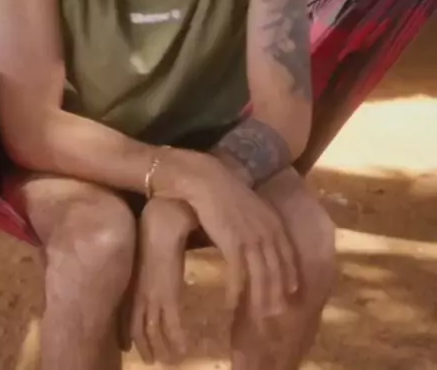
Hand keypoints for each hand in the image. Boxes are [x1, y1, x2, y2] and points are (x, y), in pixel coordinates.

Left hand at [128, 197, 198, 364]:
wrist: (164, 217)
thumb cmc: (157, 220)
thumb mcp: (148, 245)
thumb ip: (149, 258)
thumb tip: (156, 261)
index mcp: (133, 278)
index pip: (124, 311)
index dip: (124, 330)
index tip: (125, 344)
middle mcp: (139, 290)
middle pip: (136, 326)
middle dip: (142, 345)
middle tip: (150, 359)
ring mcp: (153, 294)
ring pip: (152, 330)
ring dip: (159, 348)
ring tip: (169, 360)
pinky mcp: (169, 293)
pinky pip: (172, 325)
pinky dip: (176, 340)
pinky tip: (184, 350)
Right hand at [165, 151, 298, 330]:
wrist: (204, 179)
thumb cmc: (222, 191)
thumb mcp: (248, 207)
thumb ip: (256, 222)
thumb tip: (257, 236)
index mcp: (272, 222)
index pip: (287, 254)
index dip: (290, 275)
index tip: (292, 293)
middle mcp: (267, 232)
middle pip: (277, 270)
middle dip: (278, 295)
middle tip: (276, 316)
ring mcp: (252, 238)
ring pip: (262, 277)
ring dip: (260, 300)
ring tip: (257, 318)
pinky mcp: (233, 243)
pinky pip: (239, 274)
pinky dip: (238, 292)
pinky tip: (232, 305)